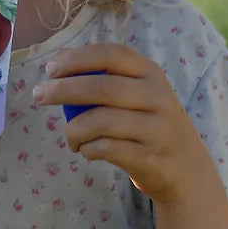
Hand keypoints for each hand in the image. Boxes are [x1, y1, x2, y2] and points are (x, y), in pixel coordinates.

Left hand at [32, 43, 204, 205]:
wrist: (189, 173)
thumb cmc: (151, 125)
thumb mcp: (140, 94)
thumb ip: (106, 76)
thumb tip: (59, 58)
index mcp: (152, 74)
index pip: (113, 55)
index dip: (79, 58)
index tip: (50, 68)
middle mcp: (158, 98)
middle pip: (102, 87)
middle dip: (63, 89)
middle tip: (38, 95)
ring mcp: (157, 129)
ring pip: (100, 121)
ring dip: (74, 129)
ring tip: (70, 138)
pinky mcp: (149, 159)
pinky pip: (106, 149)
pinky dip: (88, 149)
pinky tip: (87, 151)